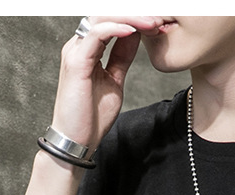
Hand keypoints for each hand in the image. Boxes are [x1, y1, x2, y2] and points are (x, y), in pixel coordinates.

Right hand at [50, 16, 164, 151]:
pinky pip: (96, 34)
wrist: (76, 141)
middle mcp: (78, 46)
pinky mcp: (75, 62)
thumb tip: (135, 36)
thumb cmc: (91, 117)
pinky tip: (133, 31)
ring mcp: (75, 52)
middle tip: (159, 18)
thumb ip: (122, 58)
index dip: (134, 20)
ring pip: (101, 18)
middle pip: (106, 15)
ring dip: (129, 18)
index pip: (110, 22)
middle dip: (134, 15)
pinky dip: (116, 29)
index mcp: (87, 50)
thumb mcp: (114, 81)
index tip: (158, 24)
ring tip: (151, 23)